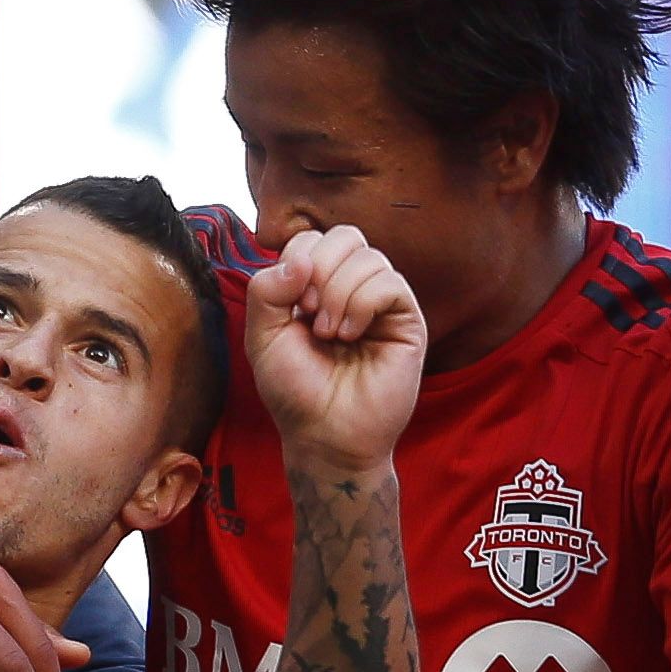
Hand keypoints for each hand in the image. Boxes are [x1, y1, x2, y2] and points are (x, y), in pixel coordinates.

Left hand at [244, 226, 427, 473]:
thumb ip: (266, 291)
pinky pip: (391, 283)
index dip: (299, 260)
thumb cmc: (295, 390)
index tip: (293, 304)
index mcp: (318, 286)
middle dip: (321, 268)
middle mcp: (353, 289)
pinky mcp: (407, 322)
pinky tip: (350, 335)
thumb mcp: (262, 337)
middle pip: (346, 236)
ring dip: (339, 293)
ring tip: (330, 334)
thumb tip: (302, 260)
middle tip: (309, 312)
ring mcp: (382, 304)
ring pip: (370, 258)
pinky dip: (363, 304)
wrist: (325, 435)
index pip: (314, 239)